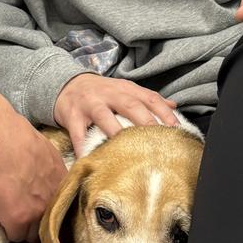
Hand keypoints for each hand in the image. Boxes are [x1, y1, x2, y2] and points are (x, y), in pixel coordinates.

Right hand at [0, 112, 66, 242]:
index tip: (40, 205)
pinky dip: (7, 229)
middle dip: (37, 219)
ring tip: (10, 214)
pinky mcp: (18, 220)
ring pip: (33, 234)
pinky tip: (1, 217)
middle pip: (49, 223)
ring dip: (23, 227)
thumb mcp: (43, 150)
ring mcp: (38, 211)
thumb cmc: (13, 134)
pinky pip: (15, 236)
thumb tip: (40, 173)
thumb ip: (47, 168)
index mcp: (63, 181)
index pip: (62, 206)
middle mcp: (54, 198)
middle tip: (23, 210)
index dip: (48, 207)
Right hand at [53, 73, 178, 154]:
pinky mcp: (72, 115)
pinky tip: (90, 159)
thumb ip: (147, 98)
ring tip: (126, 149)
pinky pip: (78, 133)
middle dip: (145, 122)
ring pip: (104, 116)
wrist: (66, 84)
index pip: (149, 98)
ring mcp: (90, 104)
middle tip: (157, 140)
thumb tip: (174, 106)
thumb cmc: (101, 91)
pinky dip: (82, 147)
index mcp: (126, 88)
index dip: (164, 112)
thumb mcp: (124, 89)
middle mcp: (109, 94)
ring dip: (115, 132)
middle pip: (130, 105)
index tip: (176, 129)